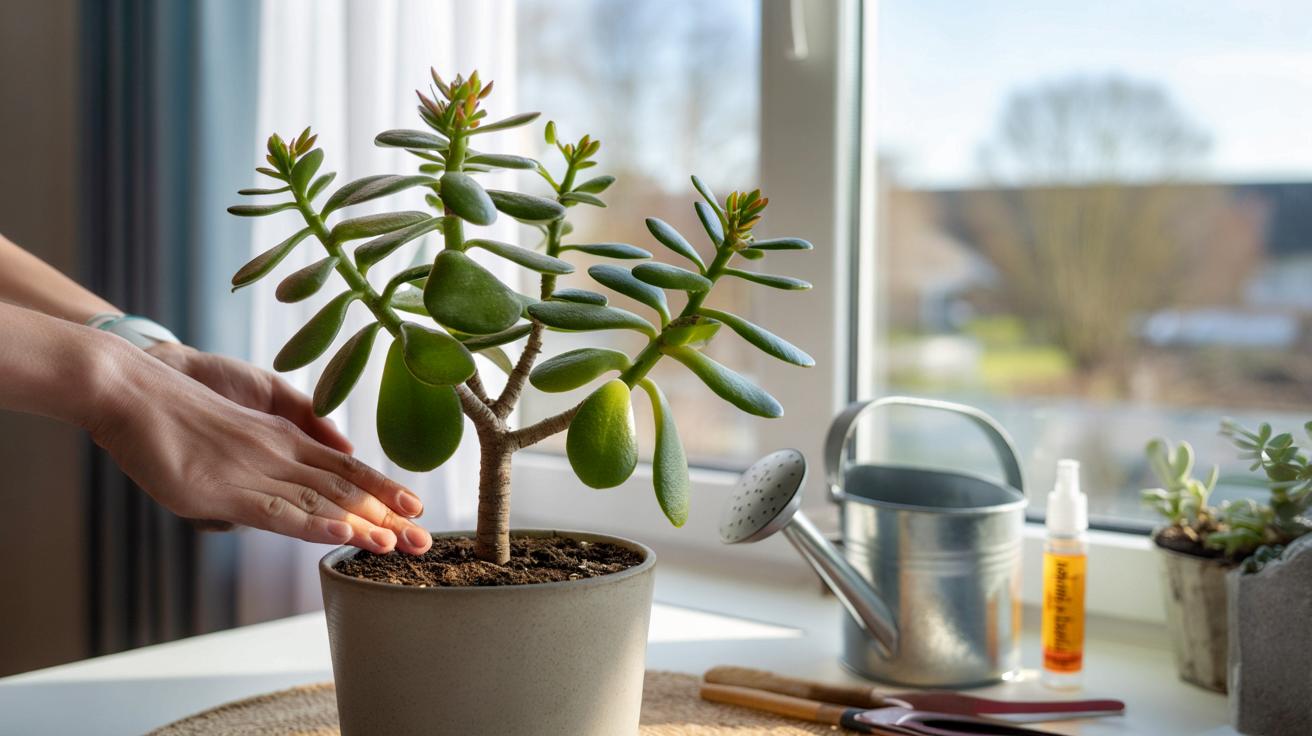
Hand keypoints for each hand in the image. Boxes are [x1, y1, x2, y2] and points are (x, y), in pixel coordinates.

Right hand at [89, 341, 431, 554]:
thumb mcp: (238, 430)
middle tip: (426, 541)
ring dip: (363, 523)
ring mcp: (257, 470)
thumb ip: (274, 445)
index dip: (383, 490)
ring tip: (400, 542)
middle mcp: (282, 453)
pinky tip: (343, 533)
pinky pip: (279, 510)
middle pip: (346, 489)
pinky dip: (314, 524)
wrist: (133, 387)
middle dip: (388, 516)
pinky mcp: (226, 489)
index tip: (417, 509)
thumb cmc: (182, 408)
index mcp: (286, 439)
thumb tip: (300, 463)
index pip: (347, 470)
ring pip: (322, 502)